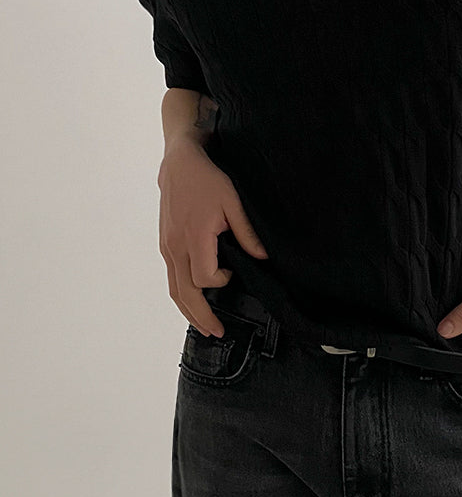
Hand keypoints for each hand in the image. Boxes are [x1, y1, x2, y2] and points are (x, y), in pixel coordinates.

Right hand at [157, 140, 268, 337]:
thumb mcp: (233, 202)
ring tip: (203, 326)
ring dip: (188, 311)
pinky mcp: (165, 244)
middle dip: (200, 317)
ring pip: (174, 289)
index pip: (205, 277)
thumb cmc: (208, 180)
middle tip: (217, 333)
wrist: (180, 163)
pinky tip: (193, 301)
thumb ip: (246, 233)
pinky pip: (171, 277)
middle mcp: (175, 247)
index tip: (234, 272)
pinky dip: (181, 294)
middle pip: (184, 293)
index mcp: (194, 238)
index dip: (221, 281)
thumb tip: (262, 258)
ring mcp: (167, 247)